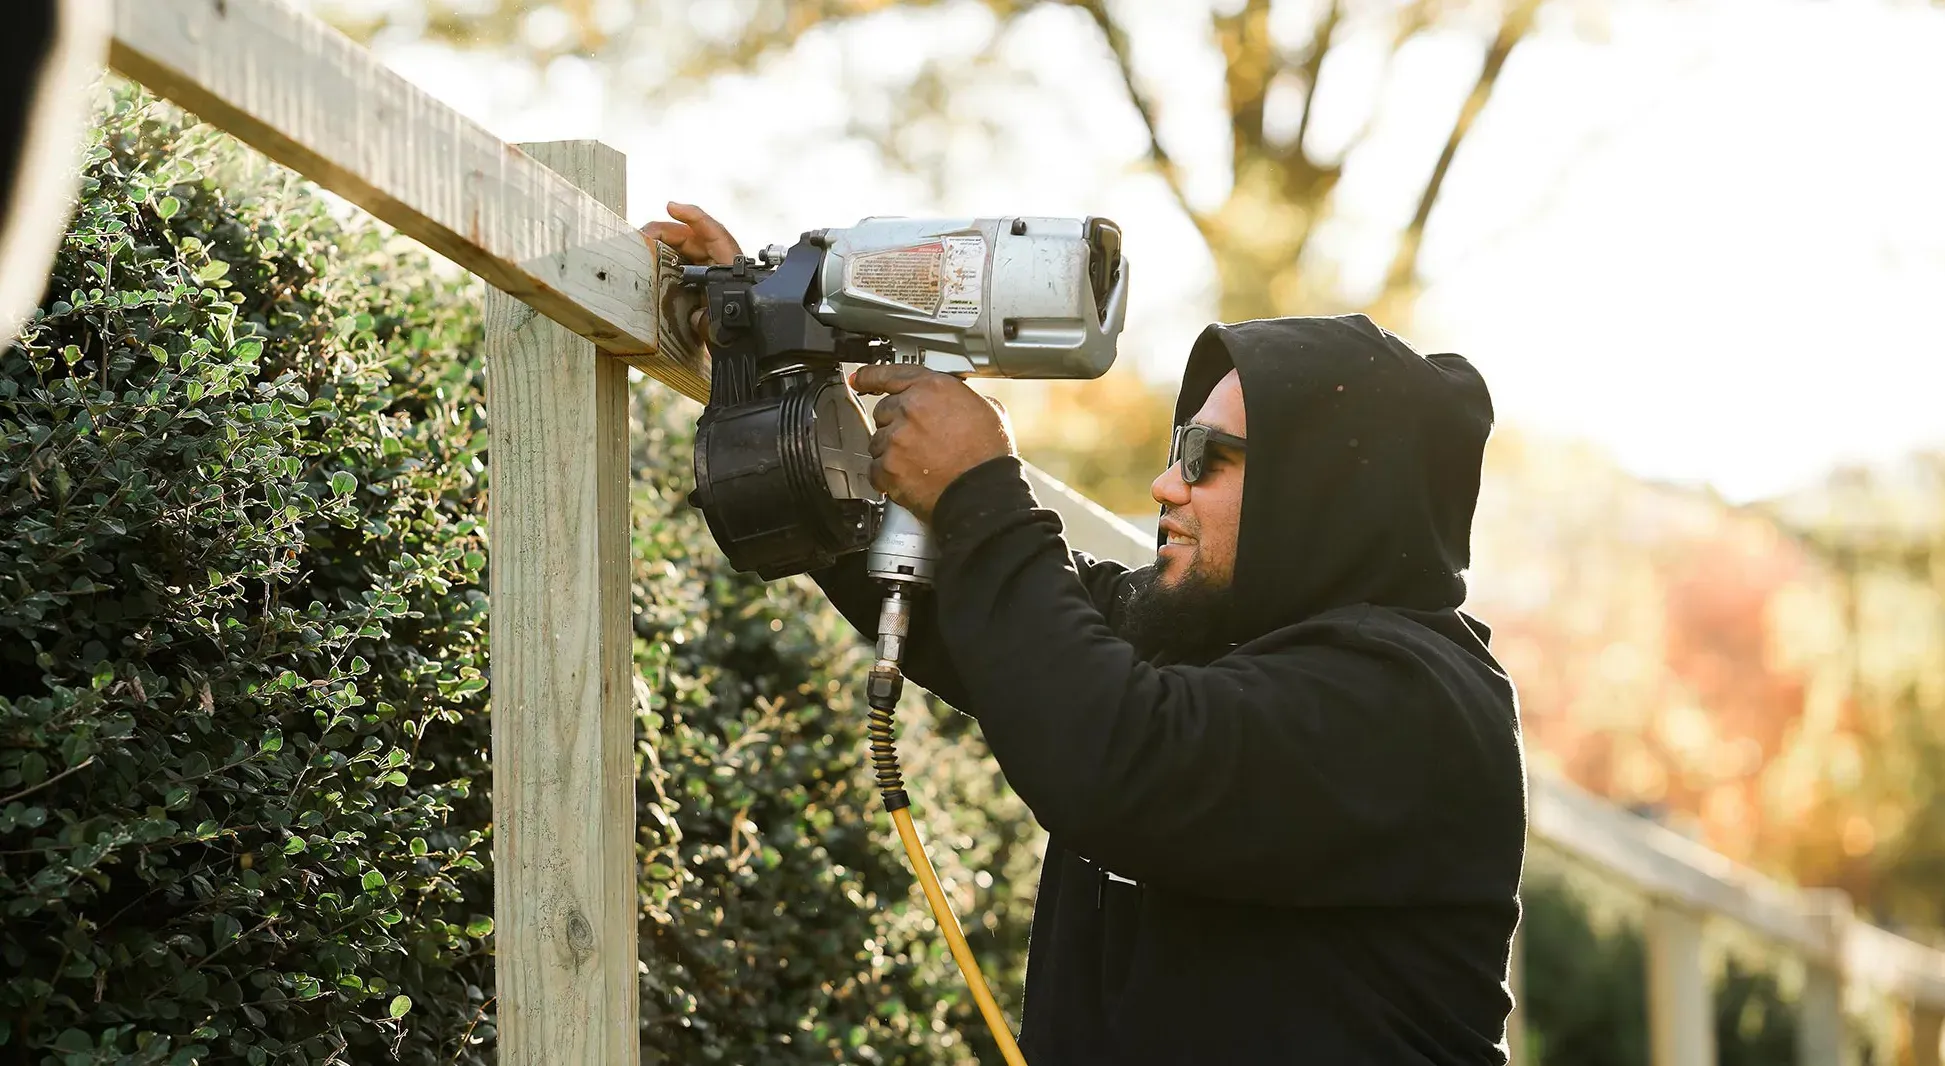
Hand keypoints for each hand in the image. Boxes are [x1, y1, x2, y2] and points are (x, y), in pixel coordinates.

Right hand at [640, 202, 741, 337]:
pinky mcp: (700, 281)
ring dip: (662, 245)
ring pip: (684, 249)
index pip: (715, 233)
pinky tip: (649, 259)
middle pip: (692, 238)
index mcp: (731, 268)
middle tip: (641, 236)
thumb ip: (709, 321)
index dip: (694, 217)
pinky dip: (665, 258)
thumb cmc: (739, 333)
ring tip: (641, 244)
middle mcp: (721, 265)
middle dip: (665, 232)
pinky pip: (682, 263)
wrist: (745, 343)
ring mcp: (711, 272)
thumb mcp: (723, 328)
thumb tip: (695, 316)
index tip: (672, 207)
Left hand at [851, 365, 1014, 523]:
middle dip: (896, 424)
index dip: (870, 376)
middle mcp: (911, 408)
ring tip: (918, 463)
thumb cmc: (988, 457)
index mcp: (933, 388)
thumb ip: (960, 399)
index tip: (859, 379)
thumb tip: (956, 403)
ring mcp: (896, 438)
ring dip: (892, 451)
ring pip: (877, 441)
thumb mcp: (986, 410)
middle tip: (917, 440)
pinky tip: (908, 479)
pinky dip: (887, 477)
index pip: (891, 374)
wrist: (984, 493)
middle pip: (884, 410)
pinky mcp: (888, 467)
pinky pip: (875, 469)